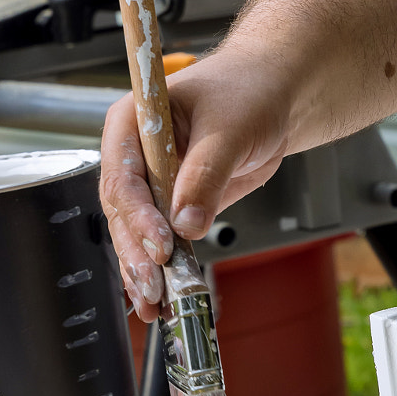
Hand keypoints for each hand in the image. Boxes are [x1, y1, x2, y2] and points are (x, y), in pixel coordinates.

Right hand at [99, 55, 290, 321]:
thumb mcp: (229, 129)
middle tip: (154, 283)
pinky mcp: (172, 203)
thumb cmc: (247, 92)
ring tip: (154, 303)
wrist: (274, 95)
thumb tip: (187, 223)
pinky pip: (160, 239)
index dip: (139, 213)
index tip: (161, 243)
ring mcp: (151, 182)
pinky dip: (163, 268)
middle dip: (137, 251)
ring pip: (135, 233)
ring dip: (143, 270)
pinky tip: (163, 296)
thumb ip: (206, 174)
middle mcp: (133, 154)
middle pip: (123, 211)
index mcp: (132, 122)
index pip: (123, 174)